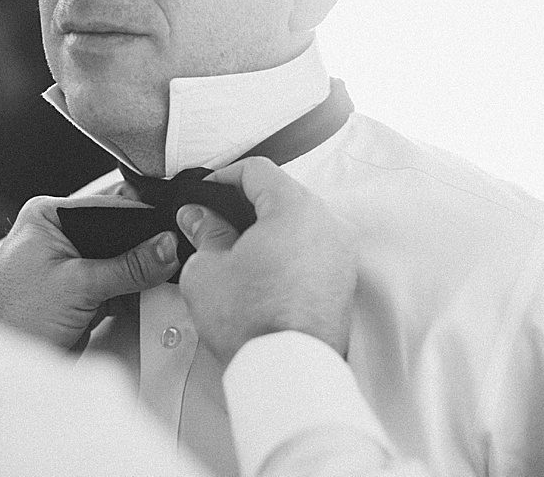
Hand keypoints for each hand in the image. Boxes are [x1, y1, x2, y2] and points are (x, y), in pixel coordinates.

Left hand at [0, 194, 178, 349]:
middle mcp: (57, 237)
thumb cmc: (14, 318)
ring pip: (118, 261)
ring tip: (166, 275)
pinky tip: (151, 294)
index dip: (140, 219)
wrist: (5, 370)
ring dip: (140, 273)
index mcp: (47, 218)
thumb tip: (165, 248)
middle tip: (172, 254)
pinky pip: (116, 285)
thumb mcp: (80, 285)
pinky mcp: (78, 294)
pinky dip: (133, 292)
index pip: (106, 208)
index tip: (170, 229)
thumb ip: (129, 267)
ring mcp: (69, 267)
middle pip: (115, 234)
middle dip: (142, 248)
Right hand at [176, 157, 357, 366]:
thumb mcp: (208, 269)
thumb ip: (205, 232)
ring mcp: (342, 252)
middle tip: (216, 222)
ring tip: (238, 251)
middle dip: (248, 205)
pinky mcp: (345, 279)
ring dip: (271, 228)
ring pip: (301, 222)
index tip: (207, 192)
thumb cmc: (252, 322)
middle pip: (283, 194)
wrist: (288, 373)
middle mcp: (327, 223)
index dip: (225, 177)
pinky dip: (290, 251)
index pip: (258, 171)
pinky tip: (263, 272)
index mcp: (295, 208)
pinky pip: (314, 248)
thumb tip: (198, 217)